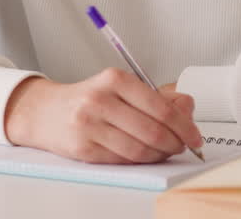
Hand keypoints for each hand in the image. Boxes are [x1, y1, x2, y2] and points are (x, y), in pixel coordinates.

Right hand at [4, 68, 202, 163]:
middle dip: (175, 143)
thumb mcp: (120, 87)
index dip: (184, 126)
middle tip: (182, 146)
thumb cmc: (89, 99)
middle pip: (152, 131)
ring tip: (164, 151)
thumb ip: (157, 96)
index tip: (195, 136)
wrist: (45, 112)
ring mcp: (89, 125)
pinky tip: (144, 155)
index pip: (161, 107)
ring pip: (139, 150)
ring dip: (159, 155)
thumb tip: (188, 108)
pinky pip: (122, 160)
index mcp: (115, 79)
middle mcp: (101, 100)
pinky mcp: (83, 148)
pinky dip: (139, 160)